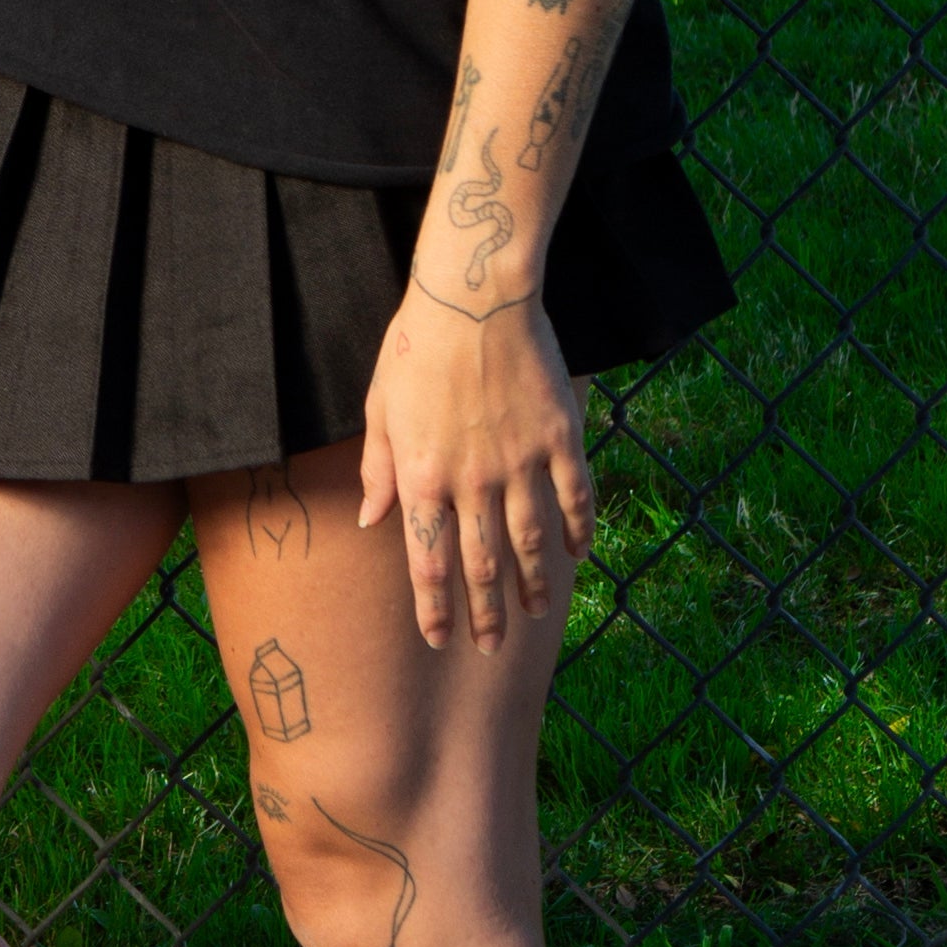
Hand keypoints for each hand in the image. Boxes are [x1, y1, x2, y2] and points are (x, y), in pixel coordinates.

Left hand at [357, 284, 593, 652]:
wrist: (476, 297)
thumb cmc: (416, 349)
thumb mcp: (379, 411)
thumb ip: (377, 471)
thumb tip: (369, 520)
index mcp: (422, 480)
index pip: (427, 564)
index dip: (435, 608)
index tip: (440, 640)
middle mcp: (471, 482)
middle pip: (481, 565)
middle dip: (484, 613)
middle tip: (488, 649)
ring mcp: (520, 461)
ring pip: (529, 540)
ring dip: (532, 584)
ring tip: (533, 615)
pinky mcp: (559, 435)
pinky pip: (574, 495)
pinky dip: (577, 530)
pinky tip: (577, 557)